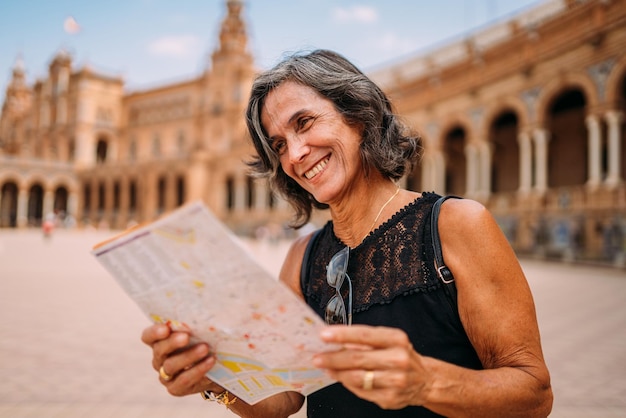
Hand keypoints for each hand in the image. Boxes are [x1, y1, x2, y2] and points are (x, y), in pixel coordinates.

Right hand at [141, 323, 221, 395]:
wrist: (216, 370)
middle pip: (159, 350)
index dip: (154, 332)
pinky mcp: (175, 388)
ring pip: (170, 365)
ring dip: (188, 356)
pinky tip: (210, 361)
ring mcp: (165, 375)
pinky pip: (183, 380)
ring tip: (204, 348)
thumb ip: (196, 323)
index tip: (166, 328)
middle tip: (186, 337)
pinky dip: (197, 370)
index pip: (148, 336)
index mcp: (160, 341)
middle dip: (172, 342)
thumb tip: (207, 311)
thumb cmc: (205, 342)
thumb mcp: (200, 332)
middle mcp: (159, 358)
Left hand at [313, 325, 430, 409]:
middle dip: (333, 358)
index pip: (364, 334)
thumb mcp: (387, 341)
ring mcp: (395, 380)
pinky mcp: (390, 398)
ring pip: (357, 377)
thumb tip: (334, 341)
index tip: (323, 334)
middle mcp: (398, 359)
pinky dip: (348, 384)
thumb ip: (363, 341)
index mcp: (396, 339)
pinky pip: (361, 391)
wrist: (424, 380)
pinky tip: (343, 378)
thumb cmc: (400, 355)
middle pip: (357, 358)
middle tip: (317, 357)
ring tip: (327, 368)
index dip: (342, 334)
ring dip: (337, 373)